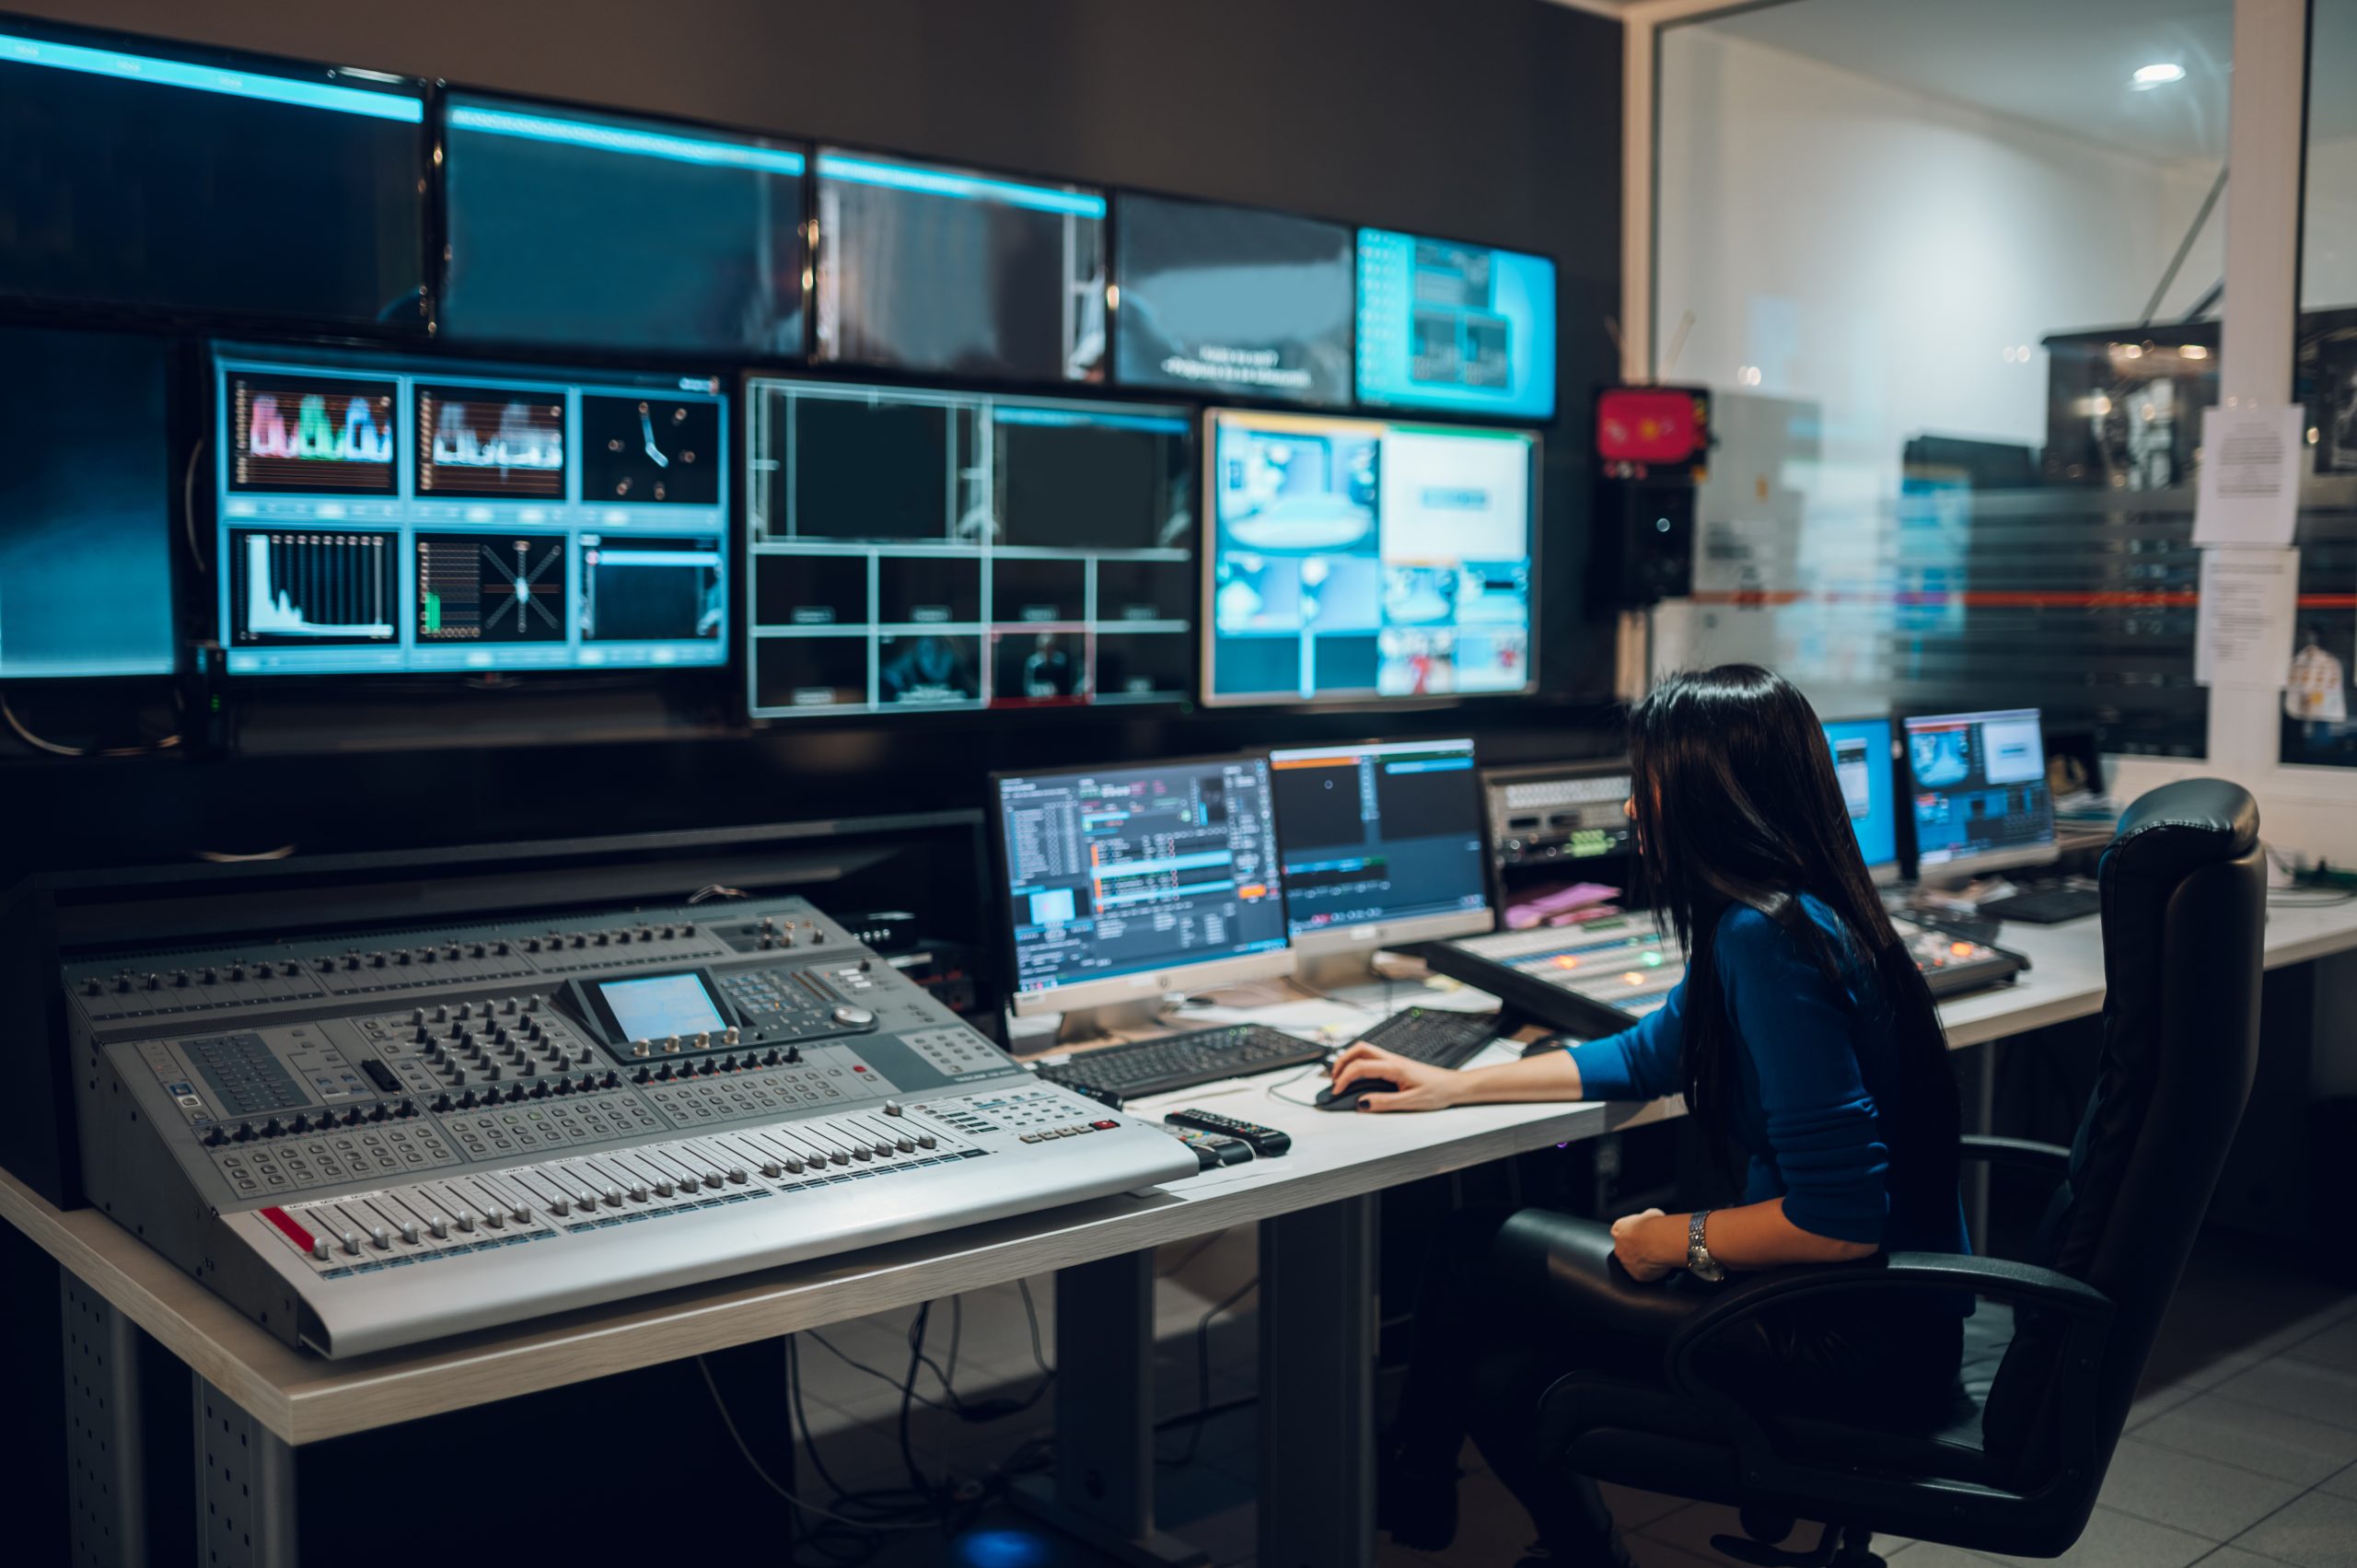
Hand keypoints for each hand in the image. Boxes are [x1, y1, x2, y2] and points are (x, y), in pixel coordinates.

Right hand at [1326, 1041, 1464, 1112]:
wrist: (1453, 1086)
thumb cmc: (1437, 1092)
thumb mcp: (1410, 1102)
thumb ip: (1384, 1102)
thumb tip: (1362, 1103)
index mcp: (1394, 1067)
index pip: (1360, 1067)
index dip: (1344, 1079)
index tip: (1337, 1091)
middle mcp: (1392, 1059)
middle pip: (1358, 1049)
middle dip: (1341, 1062)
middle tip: (1333, 1079)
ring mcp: (1393, 1060)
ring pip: (1364, 1050)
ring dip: (1348, 1060)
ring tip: (1340, 1076)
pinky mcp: (1395, 1064)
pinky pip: (1372, 1057)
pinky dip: (1358, 1062)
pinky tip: (1357, 1075)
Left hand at [1611, 1208, 1678, 1282]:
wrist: (1659, 1242)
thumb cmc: (1654, 1226)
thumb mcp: (1650, 1213)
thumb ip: (1645, 1220)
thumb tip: (1651, 1220)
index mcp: (1618, 1229)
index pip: (1619, 1231)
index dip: (1631, 1233)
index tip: (1641, 1233)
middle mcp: (1618, 1247)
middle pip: (1625, 1249)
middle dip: (1636, 1248)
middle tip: (1651, 1246)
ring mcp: (1626, 1263)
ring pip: (1633, 1263)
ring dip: (1643, 1261)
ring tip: (1658, 1257)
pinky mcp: (1636, 1275)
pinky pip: (1643, 1274)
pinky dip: (1650, 1272)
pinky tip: (1660, 1266)